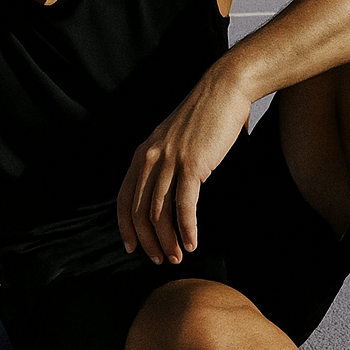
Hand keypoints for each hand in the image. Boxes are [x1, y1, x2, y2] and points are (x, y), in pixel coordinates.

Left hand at [117, 69, 252, 265]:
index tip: (132, 247)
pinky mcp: (193, 164)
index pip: (124, 198)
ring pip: (160, 213)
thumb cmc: (206, 115)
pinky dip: (187, 229)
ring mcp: (170, 161)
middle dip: (148, 241)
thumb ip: (167, 162)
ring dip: (168, 241)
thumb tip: (170, 190)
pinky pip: (185, 205)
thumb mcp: (175, 139)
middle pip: (139, 211)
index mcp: (143, 153)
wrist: (225, 89)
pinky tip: (192, 243)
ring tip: (177, 258)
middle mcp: (150, 157)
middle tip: (160, 260)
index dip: (126, 227)